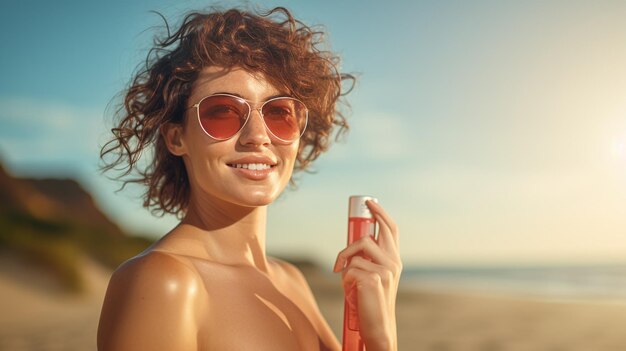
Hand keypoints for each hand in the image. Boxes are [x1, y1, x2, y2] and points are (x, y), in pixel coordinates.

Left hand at [333, 200, 401, 350]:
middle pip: (376, 232)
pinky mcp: (374, 278)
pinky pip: (349, 268)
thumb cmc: (370, 302)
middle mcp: (393, 262)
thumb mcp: (373, 277)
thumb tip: (353, 247)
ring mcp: (386, 270)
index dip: (382, 214)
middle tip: (363, 206)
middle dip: (370, 218)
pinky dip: (345, 279)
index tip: (371, 202)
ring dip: (344, 260)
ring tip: (345, 277)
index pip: (391, 231)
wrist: (377, 326)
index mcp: (394, 260)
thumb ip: (368, 261)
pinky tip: (352, 292)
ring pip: (357, 249)